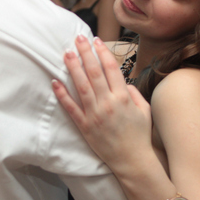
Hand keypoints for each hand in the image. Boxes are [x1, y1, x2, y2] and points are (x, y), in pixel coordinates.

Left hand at [52, 35, 154, 170]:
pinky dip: (62, 95)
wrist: (132, 161)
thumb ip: (133, 93)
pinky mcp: (84, 126)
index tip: (97, 40)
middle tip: (78, 38)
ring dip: (73, 68)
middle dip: (85, 53)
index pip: (111, 68)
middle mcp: (108, 103)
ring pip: (81, 86)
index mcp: (123, 98)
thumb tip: (121, 81)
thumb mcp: (144, 110)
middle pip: (94, 72)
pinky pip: (71, 108)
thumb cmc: (139, 135)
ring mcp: (94, 115)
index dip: (103, 52)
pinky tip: (54, 82)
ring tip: (66, 53)